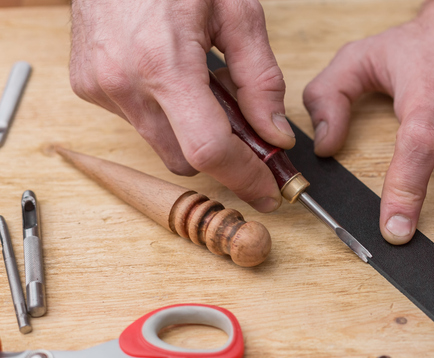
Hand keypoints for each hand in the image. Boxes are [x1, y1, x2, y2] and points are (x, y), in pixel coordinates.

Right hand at [69, 0, 294, 212]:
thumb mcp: (237, 12)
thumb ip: (260, 80)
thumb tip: (274, 134)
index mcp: (164, 64)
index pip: (209, 150)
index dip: (244, 178)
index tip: (268, 192)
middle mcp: (123, 83)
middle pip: (187, 160)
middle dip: (223, 154)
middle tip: (246, 126)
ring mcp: (100, 87)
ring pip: (163, 146)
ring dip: (193, 133)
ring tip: (204, 86)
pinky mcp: (88, 86)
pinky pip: (140, 123)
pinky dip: (166, 114)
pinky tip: (171, 77)